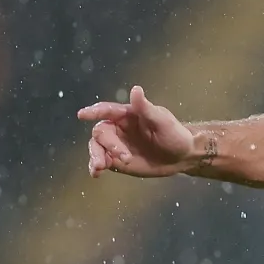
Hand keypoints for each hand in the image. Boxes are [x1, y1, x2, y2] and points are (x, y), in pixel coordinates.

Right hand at [76, 86, 198, 177]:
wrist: (181, 157)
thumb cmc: (174, 134)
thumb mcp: (163, 121)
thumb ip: (146, 108)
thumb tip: (136, 89)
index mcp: (127, 115)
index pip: (107, 110)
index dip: (94, 111)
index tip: (82, 115)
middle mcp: (118, 128)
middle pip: (101, 132)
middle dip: (108, 144)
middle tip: (124, 157)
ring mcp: (115, 145)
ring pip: (96, 147)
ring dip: (96, 156)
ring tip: (100, 167)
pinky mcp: (116, 160)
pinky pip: (101, 161)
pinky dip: (96, 166)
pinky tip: (96, 173)